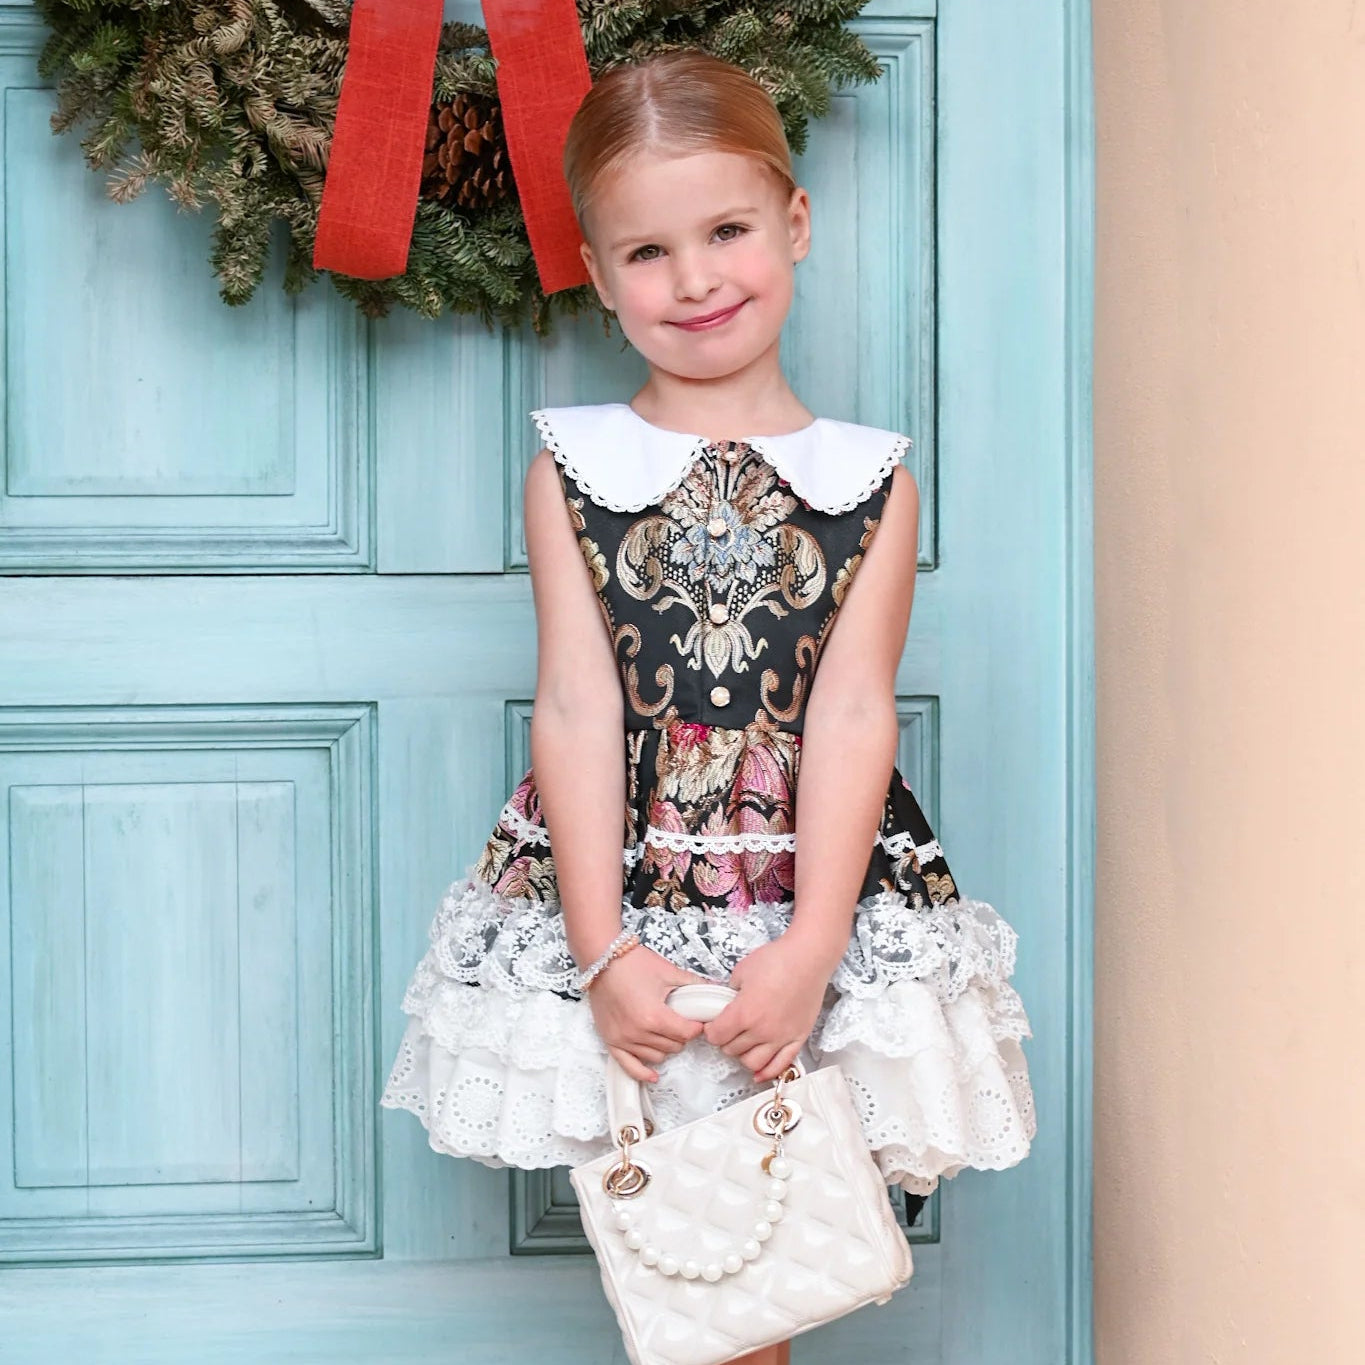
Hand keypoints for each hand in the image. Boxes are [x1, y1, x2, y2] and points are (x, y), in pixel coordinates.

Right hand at [585, 943, 713, 1083]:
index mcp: (654, 1016)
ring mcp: (623, 1039)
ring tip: (666, 1032)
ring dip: (666, 1047)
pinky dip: (642, 1073)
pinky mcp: (610, 1040)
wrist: (602, 958)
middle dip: (682, 1035)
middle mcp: (638, 1032)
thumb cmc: (633, 963)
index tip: (697, 1020)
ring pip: (656, 1057)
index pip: (686, 1034)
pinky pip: (629, 1066)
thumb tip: (715, 988)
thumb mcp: (667, 972)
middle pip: (673, 1046)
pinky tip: (653, 1075)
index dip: (696, 1027)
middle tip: (682, 1022)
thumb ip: (693, 983)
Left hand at [703, 930, 840, 1083]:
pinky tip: (759, 1071)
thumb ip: (730, 991)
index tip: (712, 1025)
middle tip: (727, 1031)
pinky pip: (781, 1065)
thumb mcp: (742, 971)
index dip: (711, 1030)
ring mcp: (781, 1037)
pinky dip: (768, 1072)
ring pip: (753, 1063)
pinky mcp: (798, 1038)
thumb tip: (727, 1002)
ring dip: (743, 1056)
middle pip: (732, 1050)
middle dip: (725, 1041)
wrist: (808, 958)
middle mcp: (762, 1030)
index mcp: (744, 1013)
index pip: (716, 1036)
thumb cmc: (777, 959)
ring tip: (743, 1044)